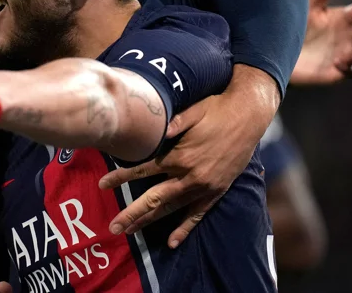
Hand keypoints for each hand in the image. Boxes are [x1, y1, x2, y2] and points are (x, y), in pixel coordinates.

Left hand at [97, 65, 276, 247]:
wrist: (249, 116)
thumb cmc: (216, 109)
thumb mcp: (192, 111)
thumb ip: (171, 123)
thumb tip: (154, 128)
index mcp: (180, 157)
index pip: (142, 171)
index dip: (121, 178)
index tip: (102, 185)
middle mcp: (190, 177)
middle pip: (154, 199)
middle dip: (131, 213)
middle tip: (112, 227)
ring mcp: (204, 187)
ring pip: (171, 209)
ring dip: (150, 221)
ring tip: (130, 231)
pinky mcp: (216, 191)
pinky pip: (198, 214)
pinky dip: (184, 228)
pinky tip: (172, 242)